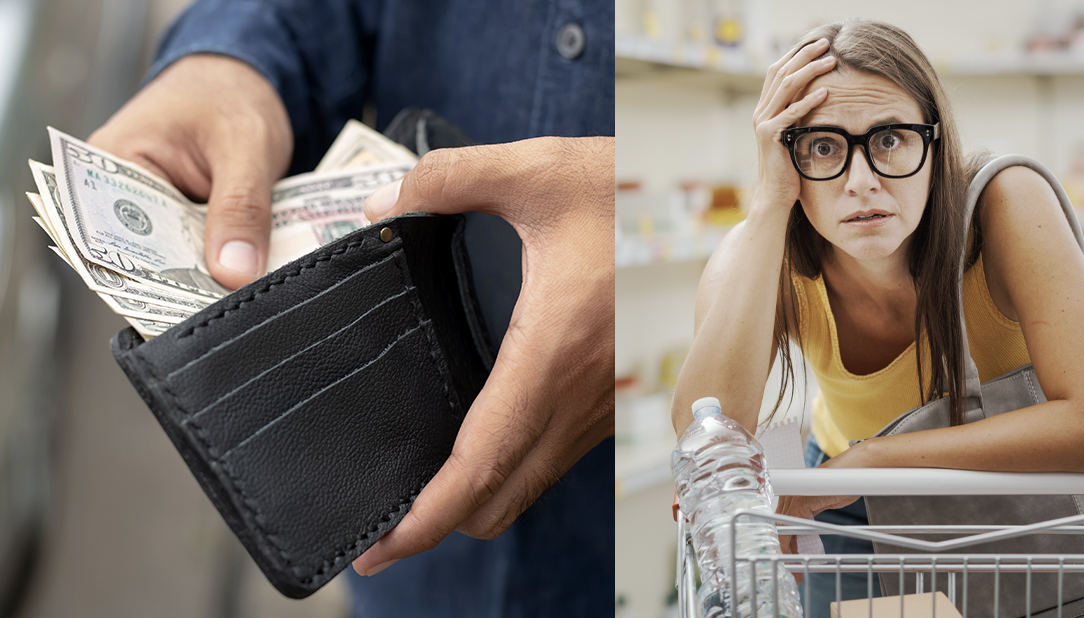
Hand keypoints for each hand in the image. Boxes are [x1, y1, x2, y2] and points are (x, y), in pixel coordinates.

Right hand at [88, 54, 292, 289]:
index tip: (190, 304)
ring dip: (212, 275)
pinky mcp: (183, 224)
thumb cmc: (231, 94)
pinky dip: (226, 261)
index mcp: (110, 163)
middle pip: (147, 258)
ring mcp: (153, 212)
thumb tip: (234, 273)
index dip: (152, 276)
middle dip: (189, 283)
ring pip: (179, 262)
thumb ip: (241, 207)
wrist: (247, 79)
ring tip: (245, 290)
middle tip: (231, 303)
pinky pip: (201, 254)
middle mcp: (119, 193)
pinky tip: (252, 273)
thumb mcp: (245, 145)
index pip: (114, 236)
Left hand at [350, 136, 614, 575]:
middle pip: (500, 498)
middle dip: (437, 526)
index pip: (484, 459)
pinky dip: (505, 479)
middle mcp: (577, 394)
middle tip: (379, 534)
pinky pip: (549, 462)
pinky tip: (474, 456)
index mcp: (552, 350)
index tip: (382, 547)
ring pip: (527, 487)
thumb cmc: (625, 193)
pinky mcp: (601, 400)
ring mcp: (594, 404)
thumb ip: (448, 179)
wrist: (697, 210)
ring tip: (417, 501)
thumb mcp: (537, 170)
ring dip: (473, 505)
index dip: (430, 514)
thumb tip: (384, 207)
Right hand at [750, 38, 835, 215]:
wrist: (775, 195)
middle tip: (826, 43)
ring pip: (786, 86)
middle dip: (805, 54)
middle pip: (782, 71)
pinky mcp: (770, 136)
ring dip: (810, 70)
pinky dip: (809, 101)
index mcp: (766, 108)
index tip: (818, 43)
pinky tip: (826, 92)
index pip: (778, 71)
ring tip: (831, 60)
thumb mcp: (795, 135)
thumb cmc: (789, 168)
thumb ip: (799, 116)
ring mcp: (763, 123)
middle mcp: (761, 112)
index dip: (796, 54)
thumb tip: (820, 96)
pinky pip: (791, 113)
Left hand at [776, 442, 869, 582]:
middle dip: (782, 553)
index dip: (782, 545)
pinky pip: (789, 525)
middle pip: (777, 529)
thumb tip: (802, 534)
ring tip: (794, 570)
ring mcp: (792, 497)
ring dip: (786, 552)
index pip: (779, 524)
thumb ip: (808, 514)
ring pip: (781, 529)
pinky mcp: (800, 500)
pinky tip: (792, 556)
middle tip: (791, 572)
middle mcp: (788, 496)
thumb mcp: (821, 503)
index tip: (788, 563)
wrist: (854, 470)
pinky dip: (789, 543)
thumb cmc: (841, 484)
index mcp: (790, 496)